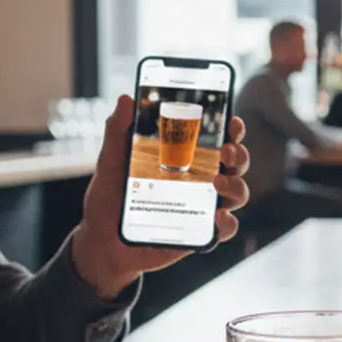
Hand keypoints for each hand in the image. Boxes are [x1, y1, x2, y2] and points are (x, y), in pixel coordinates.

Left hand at [70, 95, 252, 298]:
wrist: (102, 242)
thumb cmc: (109, 199)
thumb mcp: (111, 162)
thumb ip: (118, 131)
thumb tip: (125, 99)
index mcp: (186, 157)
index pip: (217, 138)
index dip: (231, 129)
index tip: (231, 121)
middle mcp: (200, 179)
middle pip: (235, 163)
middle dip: (238, 154)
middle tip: (226, 151)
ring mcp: (203, 206)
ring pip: (238, 192)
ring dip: (236, 185)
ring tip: (217, 183)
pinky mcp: (202, 232)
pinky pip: (226, 227)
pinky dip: (228, 222)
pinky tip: (217, 216)